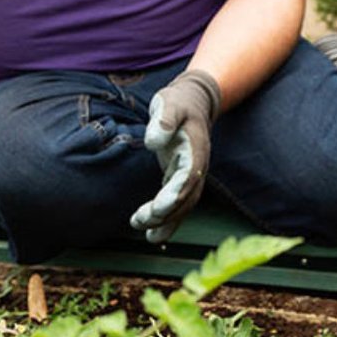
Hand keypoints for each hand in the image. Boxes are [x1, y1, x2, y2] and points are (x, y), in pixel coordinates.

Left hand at [131, 69, 221, 242]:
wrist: (194, 101)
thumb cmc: (179, 102)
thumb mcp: (170, 103)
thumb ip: (164, 120)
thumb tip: (153, 141)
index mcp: (195, 151)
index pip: (187, 178)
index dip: (173, 195)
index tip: (157, 208)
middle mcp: (197, 167)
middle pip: (185, 198)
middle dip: (165, 214)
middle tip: (139, 222)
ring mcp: (192, 174)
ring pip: (184, 205)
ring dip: (167, 222)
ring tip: (147, 235)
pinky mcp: (182, 177)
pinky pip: (179, 203)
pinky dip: (169, 219)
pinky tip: (154, 233)